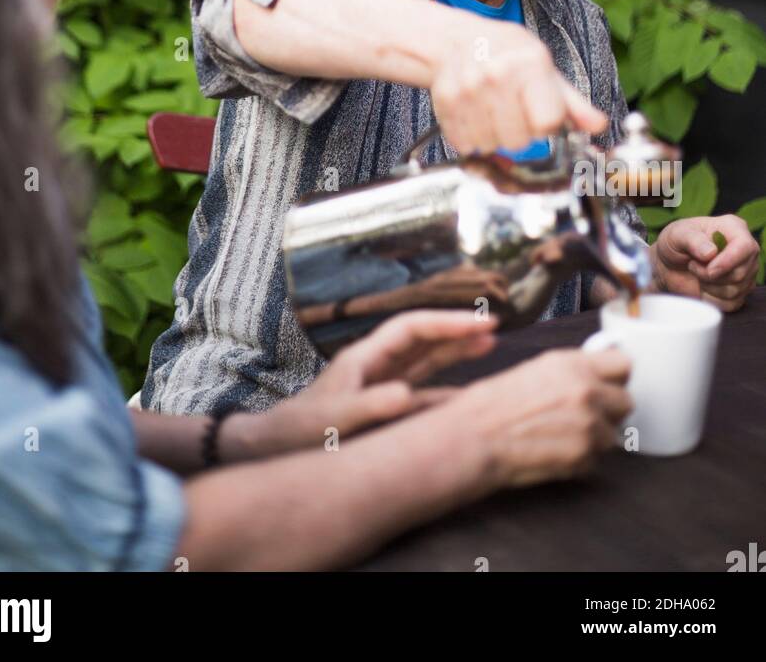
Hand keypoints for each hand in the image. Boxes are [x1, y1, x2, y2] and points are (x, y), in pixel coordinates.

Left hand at [221, 310, 498, 461]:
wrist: (276, 448)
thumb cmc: (302, 432)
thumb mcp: (336, 420)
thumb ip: (370, 406)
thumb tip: (408, 395)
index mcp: (366, 357)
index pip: (413, 328)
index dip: (448, 322)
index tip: (481, 324)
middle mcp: (376, 365)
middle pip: (423, 338)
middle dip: (457, 330)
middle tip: (495, 326)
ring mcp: (379, 384)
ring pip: (425, 361)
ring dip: (454, 350)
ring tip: (489, 344)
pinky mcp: (381, 406)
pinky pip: (421, 392)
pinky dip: (445, 391)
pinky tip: (466, 396)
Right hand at [430, 19, 606, 155]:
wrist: (457, 40)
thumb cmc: (507, 54)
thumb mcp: (544, 69)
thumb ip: (572, 102)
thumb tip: (598, 126)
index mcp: (530, 64)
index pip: (548, 122)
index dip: (547, 125)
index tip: (540, 113)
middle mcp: (498, 74)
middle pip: (519, 140)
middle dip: (520, 133)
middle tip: (513, 112)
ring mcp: (469, 88)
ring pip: (492, 145)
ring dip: (494, 137)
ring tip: (492, 112)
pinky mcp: (446, 102)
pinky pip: (466, 143)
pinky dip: (472, 137)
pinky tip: (475, 115)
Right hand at [456, 347, 633, 491]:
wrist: (476, 436)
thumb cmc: (496, 402)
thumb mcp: (537, 369)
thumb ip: (574, 370)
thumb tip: (597, 374)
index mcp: (573, 364)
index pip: (624, 364)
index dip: (616, 375)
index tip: (609, 381)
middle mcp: (586, 392)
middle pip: (627, 401)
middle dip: (610, 409)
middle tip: (585, 412)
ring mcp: (588, 427)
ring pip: (613, 434)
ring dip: (595, 436)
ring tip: (563, 434)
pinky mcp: (584, 458)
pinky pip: (596, 459)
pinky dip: (581, 458)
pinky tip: (555, 449)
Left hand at [653, 215, 758, 310]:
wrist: (669, 264)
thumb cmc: (675, 242)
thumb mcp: (677, 234)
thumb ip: (692, 240)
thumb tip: (711, 253)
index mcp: (733, 228)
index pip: (745, 246)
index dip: (728, 261)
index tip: (709, 269)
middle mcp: (745, 250)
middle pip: (739, 273)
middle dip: (710, 275)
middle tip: (692, 265)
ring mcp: (746, 272)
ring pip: (736, 290)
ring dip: (709, 287)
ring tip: (696, 273)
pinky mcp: (740, 291)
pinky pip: (731, 304)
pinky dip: (711, 299)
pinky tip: (702, 287)